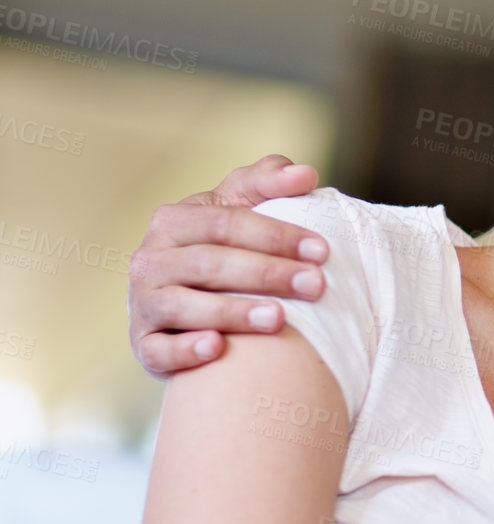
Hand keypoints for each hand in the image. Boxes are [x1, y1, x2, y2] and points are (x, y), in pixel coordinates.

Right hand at [128, 155, 328, 377]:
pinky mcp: (144, 345)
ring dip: (232, 312)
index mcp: (173, 222)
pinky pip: (159, 350)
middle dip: (267, 273)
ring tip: (280, 318)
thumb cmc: (222, 247)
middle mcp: (150, 261)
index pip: (225, 223)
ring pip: (183, 306)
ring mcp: (143, 304)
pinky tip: (217, 349)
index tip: (321, 250)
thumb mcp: (238, 208)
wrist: (183, 302)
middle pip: (210, 264)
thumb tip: (307, 172)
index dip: (275, 235)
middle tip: (316, 285)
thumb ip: (268, 183)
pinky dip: (185, 350)